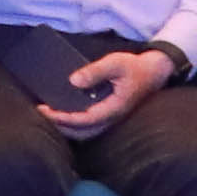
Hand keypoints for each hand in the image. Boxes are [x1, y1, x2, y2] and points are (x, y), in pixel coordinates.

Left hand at [39, 43, 176, 134]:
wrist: (155, 72)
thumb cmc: (135, 67)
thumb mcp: (116, 63)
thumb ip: (95, 71)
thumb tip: (73, 81)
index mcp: (113, 109)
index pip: (83, 120)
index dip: (63, 117)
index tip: (45, 110)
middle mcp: (111, 118)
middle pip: (81, 131)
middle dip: (60, 125)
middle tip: (42, 113)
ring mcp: (111, 118)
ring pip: (85, 131)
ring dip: (66, 126)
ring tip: (49, 115)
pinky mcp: (109, 114)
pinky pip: (89, 124)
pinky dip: (74, 122)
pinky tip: (63, 112)